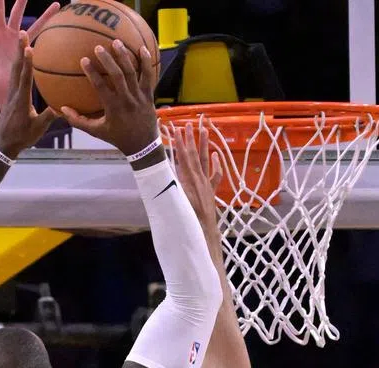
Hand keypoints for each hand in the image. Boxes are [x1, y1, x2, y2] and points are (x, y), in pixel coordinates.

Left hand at [0, 0, 60, 101]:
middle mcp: (8, 36)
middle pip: (18, 12)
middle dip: (23, 0)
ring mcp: (18, 46)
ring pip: (34, 26)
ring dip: (46, 16)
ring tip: (57, 5)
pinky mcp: (26, 56)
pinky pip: (37, 43)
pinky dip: (47, 37)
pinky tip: (58, 30)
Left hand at [0, 33, 58, 157]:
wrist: (3, 144)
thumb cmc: (21, 137)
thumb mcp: (37, 129)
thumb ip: (48, 117)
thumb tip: (62, 107)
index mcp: (21, 100)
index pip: (25, 78)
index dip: (27, 63)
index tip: (28, 48)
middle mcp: (14, 93)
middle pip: (17, 67)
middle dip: (19, 49)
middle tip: (22, 32)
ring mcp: (11, 93)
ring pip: (14, 69)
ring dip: (18, 53)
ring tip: (21, 38)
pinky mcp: (10, 95)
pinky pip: (14, 76)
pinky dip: (18, 64)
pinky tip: (21, 58)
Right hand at [61, 40, 158, 155]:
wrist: (143, 145)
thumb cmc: (117, 137)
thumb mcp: (96, 132)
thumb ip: (79, 121)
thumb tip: (62, 110)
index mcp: (113, 108)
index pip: (101, 87)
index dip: (92, 73)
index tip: (84, 60)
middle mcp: (127, 100)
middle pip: (118, 76)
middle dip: (108, 60)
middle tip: (99, 47)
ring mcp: (139, 96)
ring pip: (133, 73)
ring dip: (125, 56)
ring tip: (117, 42)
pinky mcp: (149, 94)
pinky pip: (148, 75)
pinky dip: (146, 61)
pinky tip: (142, 48)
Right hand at [165, 122, 222, 238]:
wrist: (203, 232)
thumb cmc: (187, 220)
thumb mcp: (175, 202)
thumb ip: (170, 187)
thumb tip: (163, 172)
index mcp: (188, 181)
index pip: (182, 157)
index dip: (179, 143)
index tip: (176, 130)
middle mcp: (198, 179)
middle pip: (193, 155)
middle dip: (189, 139)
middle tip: (187, 124)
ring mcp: (206, 184)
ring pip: (205, 160)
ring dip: (204, 144)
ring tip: (203, 130)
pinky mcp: (211, 190)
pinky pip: (215, 174)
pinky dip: (216, 163)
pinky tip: (216, 153)